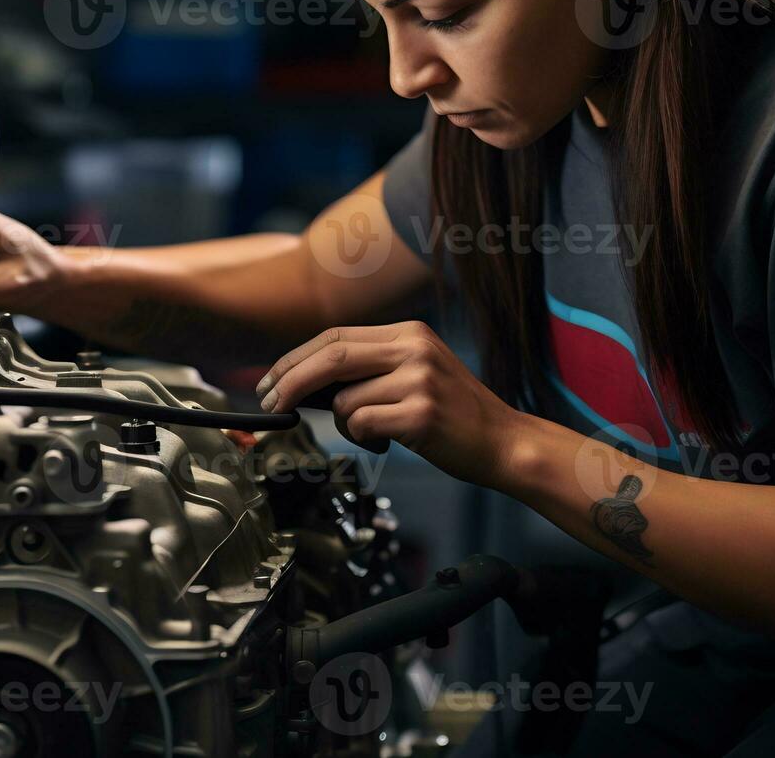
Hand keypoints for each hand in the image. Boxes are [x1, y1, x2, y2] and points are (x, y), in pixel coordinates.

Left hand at [254, 321, 522, 485]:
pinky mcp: (420, 414)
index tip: (271, 380)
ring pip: (344, 400)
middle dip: (290, 381)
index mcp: (408, 332)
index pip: (335, 336)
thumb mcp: (416, 372)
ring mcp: (419, 380)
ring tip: (378, 431)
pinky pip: (362, 424)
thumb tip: (303, 381)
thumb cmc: (453, 415)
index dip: (296, 358)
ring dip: (346, 423)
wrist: (504, 442)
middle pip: (331, 357)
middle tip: (270, 403)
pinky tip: (389, 440)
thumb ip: (370, 367)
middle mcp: (414, 348)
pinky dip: (364, 437)